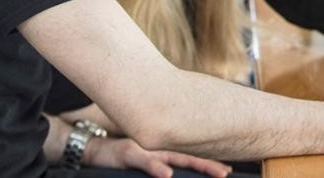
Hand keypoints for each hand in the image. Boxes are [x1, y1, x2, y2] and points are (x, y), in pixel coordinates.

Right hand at [87, 136, 231, 177]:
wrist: (95, 148)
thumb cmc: (120, 158)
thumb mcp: (142, 163)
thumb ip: (158, 166)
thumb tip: (171, 175)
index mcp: (162, 153)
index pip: (189, 158)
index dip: (208, 164)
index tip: (228, 170)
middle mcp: (157, 149)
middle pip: (187, 158)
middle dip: (208, 166)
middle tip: (226, 173)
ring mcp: (145, 150)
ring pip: (172, 158)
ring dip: (192, 165)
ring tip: (212, 173)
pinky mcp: (129, 153)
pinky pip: (145, 161)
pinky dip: (157, 168)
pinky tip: (167, 175)